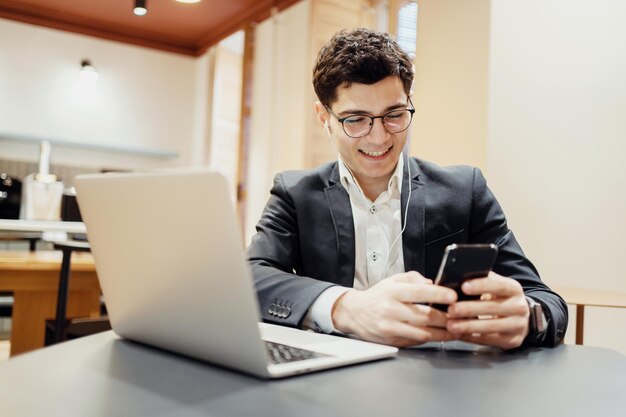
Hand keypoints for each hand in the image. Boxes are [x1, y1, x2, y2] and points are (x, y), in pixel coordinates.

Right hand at [331, 271, 457, 346]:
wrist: (354, 312)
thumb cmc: (377, 296)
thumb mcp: (392, 280)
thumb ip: (414, 278)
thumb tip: (432, 283)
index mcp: (393, 291)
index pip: (419, 292)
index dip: (438, 294)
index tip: (454, 296)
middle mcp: (391, 309)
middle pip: (425, 316)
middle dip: (447, 317)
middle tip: (461, 316)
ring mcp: (390, 327)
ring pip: (423, 333)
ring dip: (443, 333)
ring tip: (456, 329)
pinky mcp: (391, 341)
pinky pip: (416, 341)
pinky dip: (430, 339)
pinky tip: (439, 335)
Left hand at [446, 272, 529, 349]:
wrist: (519, 318)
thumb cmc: (500, 299)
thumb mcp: (496, 287)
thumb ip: (482, 281)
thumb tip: (459, 277)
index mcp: (514, 289)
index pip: (499, 286)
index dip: (481, 286)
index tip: (464, 287)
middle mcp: (519, 307)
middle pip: (493, 308)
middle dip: (469, 309)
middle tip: (451, 309)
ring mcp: (517, 325)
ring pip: (491, 326)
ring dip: (468, 326)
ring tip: (451, 325)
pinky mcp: (512, 340)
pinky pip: (489, 340)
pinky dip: (472, 337)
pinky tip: (459, 334)